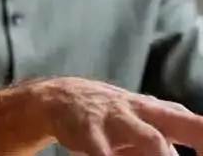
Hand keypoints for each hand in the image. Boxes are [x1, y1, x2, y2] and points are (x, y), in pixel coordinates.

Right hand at [36, 77, 201, 155]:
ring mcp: (117, 119)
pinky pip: (105, 151)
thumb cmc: (110, 117)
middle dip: (201, 136)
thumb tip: (190, 153)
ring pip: (150, 138)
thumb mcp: (141, 123)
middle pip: (181, 121)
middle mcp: (142, 112)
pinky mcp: (91, 130)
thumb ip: (166, 141)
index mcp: (158, 113)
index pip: (194, 123)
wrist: (59, 98)